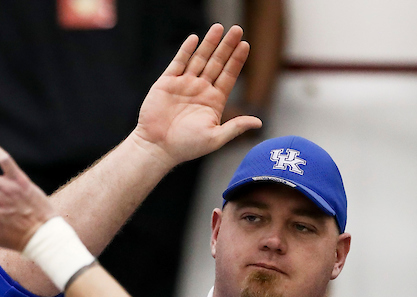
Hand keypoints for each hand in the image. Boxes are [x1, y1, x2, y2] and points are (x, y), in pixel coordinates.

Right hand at [130, 23, 262, 167]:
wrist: (157, 148)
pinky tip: (195, 39)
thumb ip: (236, 127)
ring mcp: (183, 84)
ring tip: (219, 28)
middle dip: (227, 46)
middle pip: (217, 62)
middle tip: (237, 29)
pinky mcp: (167, 83)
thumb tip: (259, 123)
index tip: (246, 44)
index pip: (229, 75)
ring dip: (209, 43)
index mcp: (213, 101)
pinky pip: (178, 62)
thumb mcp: (215, 138)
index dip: (237, 60)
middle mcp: (200, 90)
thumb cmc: (186, 147)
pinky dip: (186, 50)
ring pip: (199, 59)